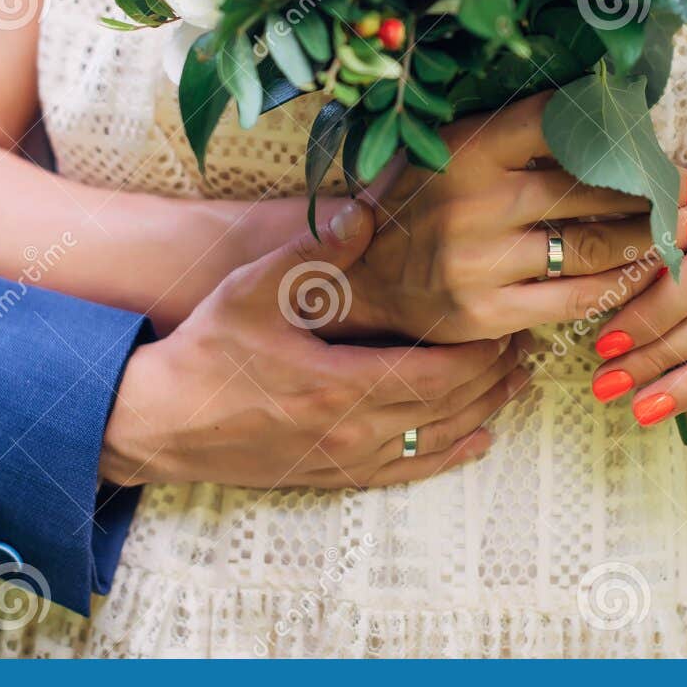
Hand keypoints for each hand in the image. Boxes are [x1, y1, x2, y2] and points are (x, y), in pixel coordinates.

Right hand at [102, 199, 529, 489]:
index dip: (482, 350)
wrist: (160, 422)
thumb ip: (316, 251)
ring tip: (516, 385)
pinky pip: (406, 472)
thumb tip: (368, 209)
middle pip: (451, 407)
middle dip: (494, 376)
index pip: (441, 372)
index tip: (508, 323)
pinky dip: (447, 455)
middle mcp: (353, 432)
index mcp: (342, 384)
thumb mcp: (255, 290)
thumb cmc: (206, 351)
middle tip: (527, 347)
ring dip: (482, 413)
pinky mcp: (332, 477)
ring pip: (435, 441)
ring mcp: (345, 461)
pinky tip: (474, 441)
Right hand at [345, 94, 682, 343]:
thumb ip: (518, 135)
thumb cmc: (423, 204)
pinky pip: (576, 299)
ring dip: (649, 239)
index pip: (558, 122)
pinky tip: (644, 274)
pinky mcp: (486, 313)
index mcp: (467, 147)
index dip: (615, 128)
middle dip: (653, 190)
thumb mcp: (454, 149)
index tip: (656, 136)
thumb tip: (609, 109)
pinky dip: (618, 286)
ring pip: (593, 248)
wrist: (361, 281)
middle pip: (590, 189)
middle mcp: (474, 200)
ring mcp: (480, 262)